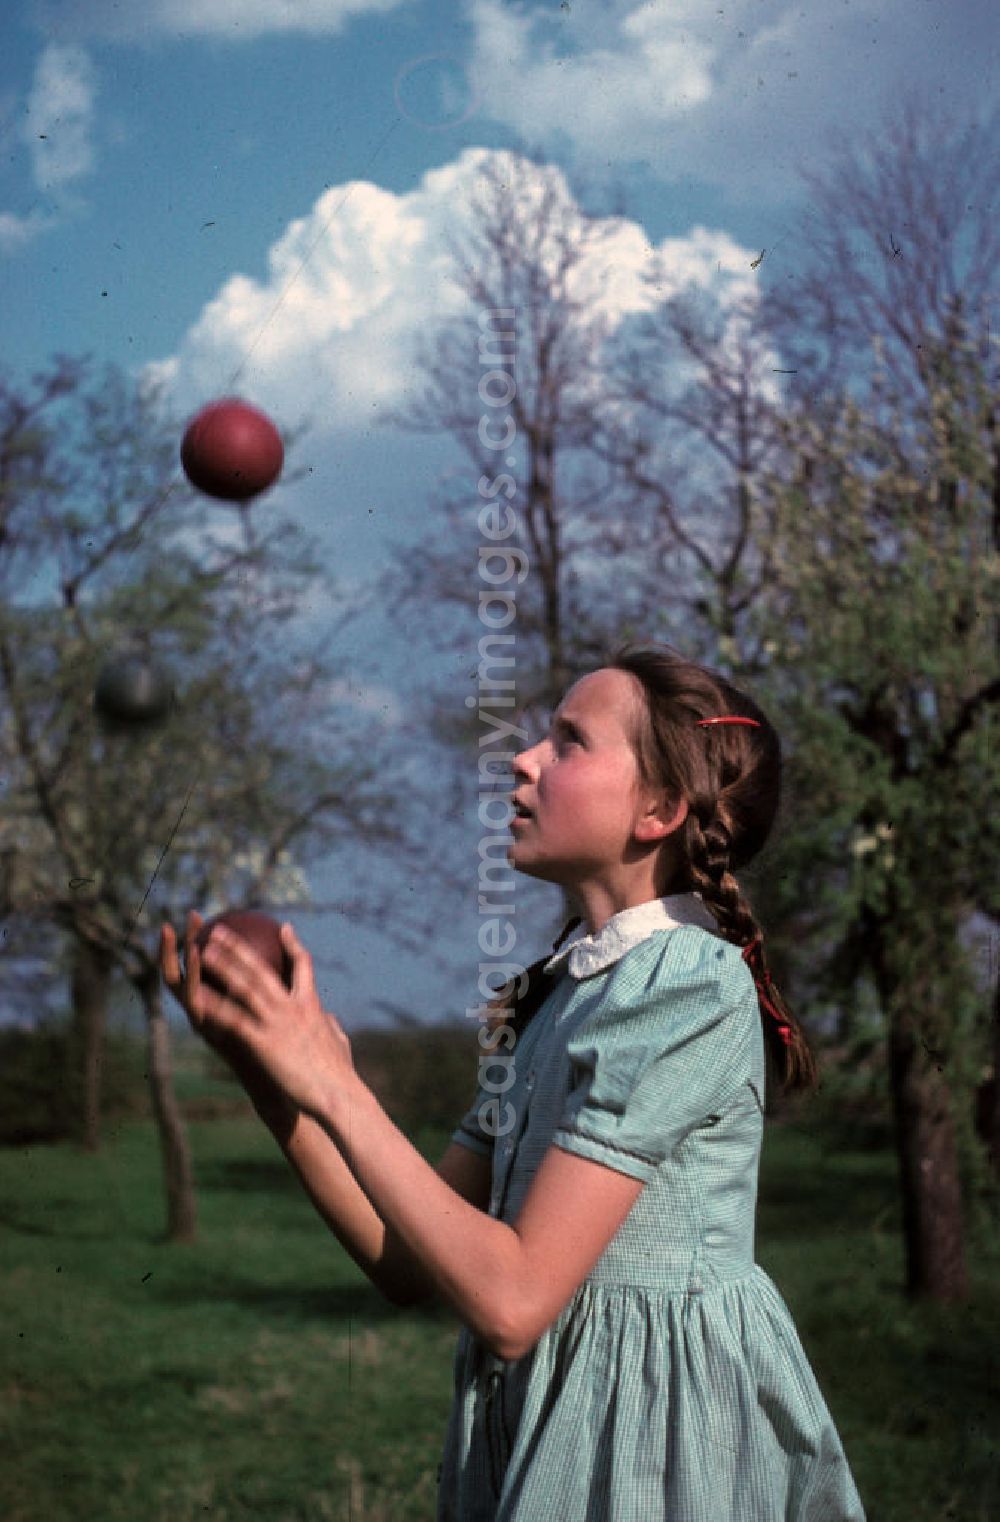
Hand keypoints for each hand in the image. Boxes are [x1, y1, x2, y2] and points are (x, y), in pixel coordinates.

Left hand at [161, 911, 355, 1124]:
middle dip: (238, 947)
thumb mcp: (340, 1042)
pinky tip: (197, 998)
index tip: (284, 928)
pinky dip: (215, 1006)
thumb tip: (329, 1019)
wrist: (336, 1093)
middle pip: (261, 969)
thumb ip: (331, 1025)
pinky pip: (234, 1019)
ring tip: (202, 951)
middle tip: (220, 930)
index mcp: (311, 1004)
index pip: (303, 965)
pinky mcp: (263, 1042)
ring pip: (244, 986)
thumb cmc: (340, 1074)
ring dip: (221, 966)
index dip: (293, 945)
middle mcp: (292, 1006)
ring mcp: (277, 1023)